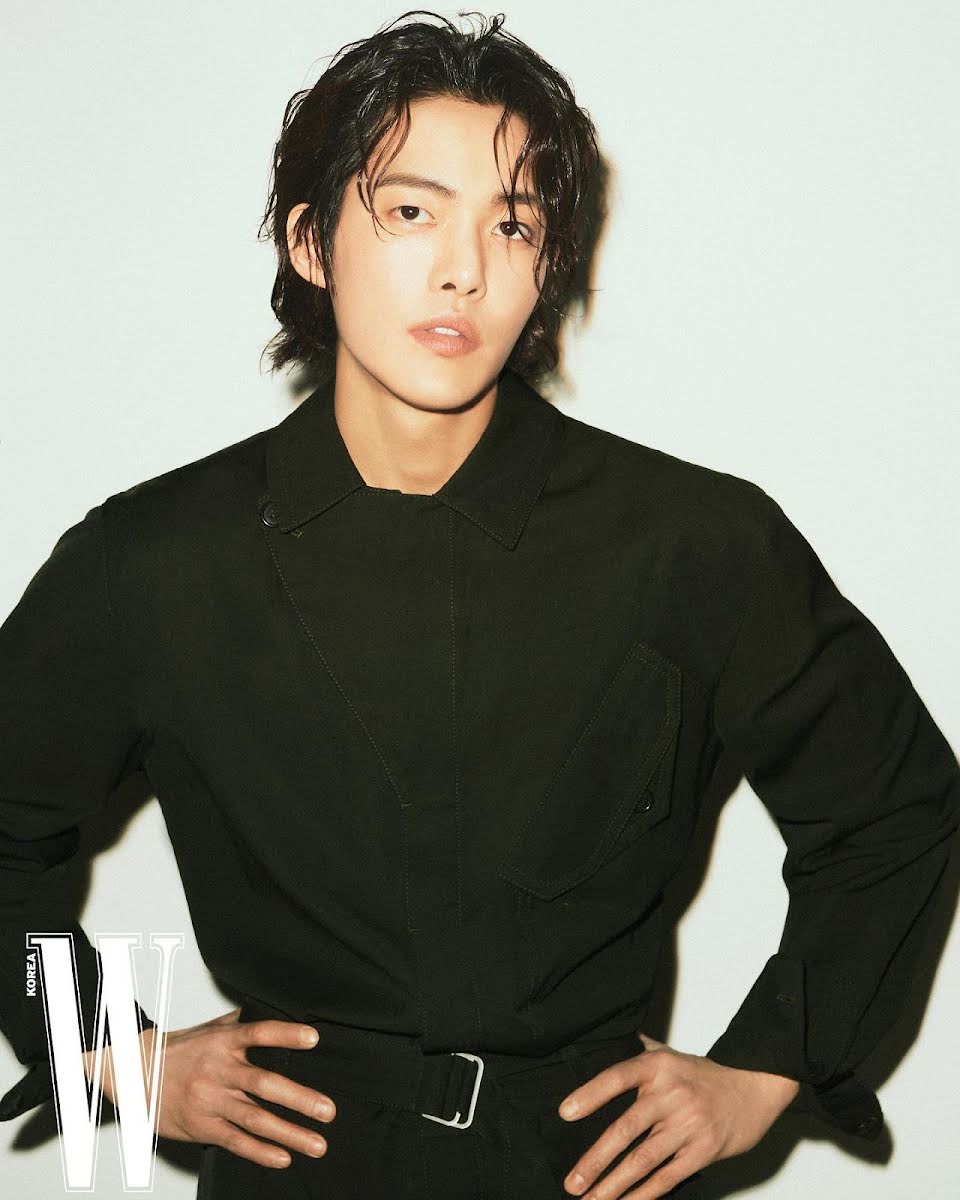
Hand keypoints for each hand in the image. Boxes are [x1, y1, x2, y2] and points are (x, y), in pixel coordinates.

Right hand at [81, 1006, 336, 1168]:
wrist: (136, 1074)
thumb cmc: (180, 1050)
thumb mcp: (213, 1027)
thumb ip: (246, 1022)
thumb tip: (282, 1010)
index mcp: (224, 1042)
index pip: (259, 1034)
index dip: (286, 1035)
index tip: (313, 1038)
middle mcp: (219, 1072)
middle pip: (263, 1085)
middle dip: (299, 1099)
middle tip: (328, 1110)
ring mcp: (211, 1102)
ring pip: (255, 1119)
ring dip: (290, 1133)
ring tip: (317, 1143)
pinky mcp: (203, 1127)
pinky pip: (235, 1141)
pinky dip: (260, 1152)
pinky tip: (283, 1157)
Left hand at [556, 1033, 799, 1198]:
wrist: (754, 1087)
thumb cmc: (704, 1074)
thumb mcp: (669, 1053)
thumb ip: (637, 1051)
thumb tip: (604, 1040)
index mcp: (657, 1066)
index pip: (617, 1077)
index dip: (590, 1094)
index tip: (565, 1113)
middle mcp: (671, 1094)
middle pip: (626, 1129)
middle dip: (595, 1160)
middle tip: (572, 1182)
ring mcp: (688, 1124)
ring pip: (644, 1160)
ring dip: (614, 1185)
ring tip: (590, 1199)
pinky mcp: (703, 1151)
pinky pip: (668, 1176)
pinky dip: (645, 1194)